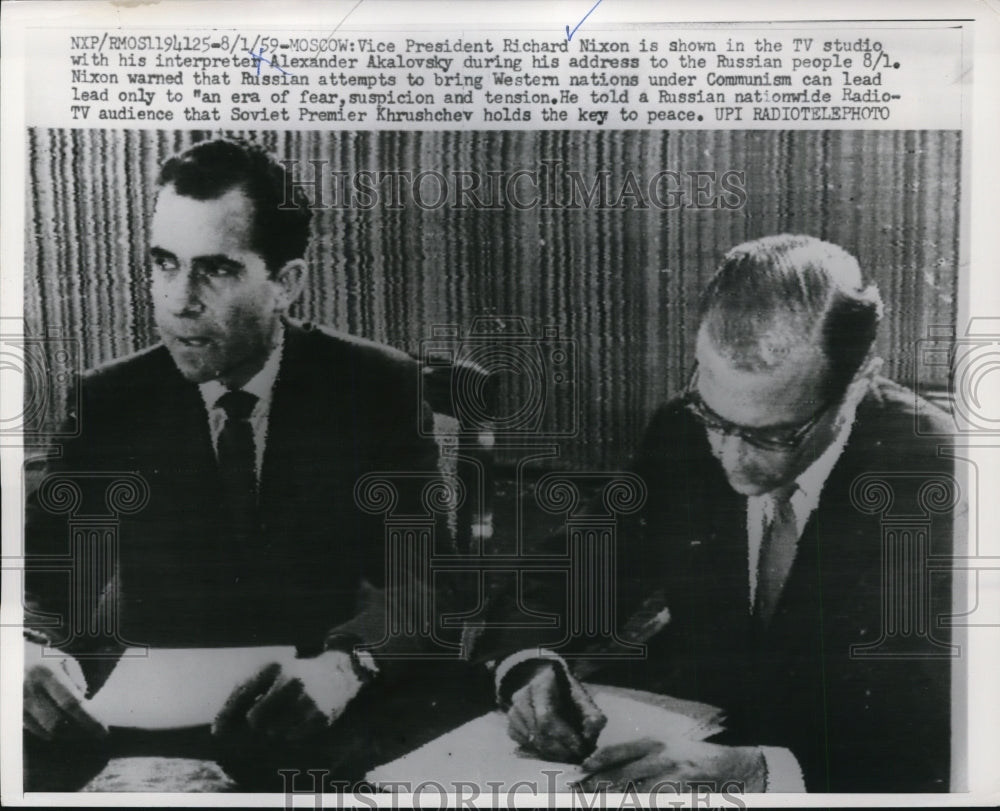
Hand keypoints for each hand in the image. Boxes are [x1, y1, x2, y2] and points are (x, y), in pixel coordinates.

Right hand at [23, 641, 109, 790]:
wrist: (14, 658)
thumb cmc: (46, 660)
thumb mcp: (66, 661)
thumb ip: (77, 680)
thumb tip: (85, 704)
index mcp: (47, 672)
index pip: (71, 703)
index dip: (88, 719)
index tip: (102, 731)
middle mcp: (30, 688)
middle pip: (57, 721)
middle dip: (77, 730)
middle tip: (91, 730)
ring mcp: (19, 702)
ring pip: (45, 729)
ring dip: (65, 733)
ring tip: (78, 728)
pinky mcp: (14, 711)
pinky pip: (34, 730)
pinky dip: (50, 732)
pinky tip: (61, 727)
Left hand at [211, 651, 367, 787]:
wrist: (337, 673)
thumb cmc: (294, 675)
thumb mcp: (271, 672)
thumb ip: (243, 693)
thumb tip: (218, 728)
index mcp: (274, 668)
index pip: (242, 696)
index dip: (226, 717)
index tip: (217, 733)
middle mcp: (291, 682)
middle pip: (255, 720)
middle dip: (256, 723)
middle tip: (264, 718)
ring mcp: (306, 700)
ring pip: (273, 731)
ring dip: (276, 727)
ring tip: (288, 712)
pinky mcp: (319, 716)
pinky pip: (291, 737)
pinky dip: (292, 731)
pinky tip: (301, 716)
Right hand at [506, 661, 606, 762]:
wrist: (542, 680)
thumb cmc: (564, 690)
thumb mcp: (580, 695)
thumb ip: (591, 713)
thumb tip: (591, 733)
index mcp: (541, 684)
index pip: (547, 716)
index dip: (564, 736)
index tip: (580, 748)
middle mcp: (522, 696)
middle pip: (538, 732)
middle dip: (559, 749)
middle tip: (575, 756)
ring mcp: (513, 710)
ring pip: (531, 740)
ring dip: (551, 752)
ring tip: (567, 753)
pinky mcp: (510, 723)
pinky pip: (523, 744)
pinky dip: (538, 750)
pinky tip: (551, 747)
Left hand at [576, 737, 766, 792]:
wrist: (734, 768)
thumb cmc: (693, 761)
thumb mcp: (665, 750)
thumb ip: (639, 757)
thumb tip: (604, 768)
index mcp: (654, 743)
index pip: (617, 752)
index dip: (596, 762)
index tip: (579, 771)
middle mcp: (661, 756)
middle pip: (621, 775)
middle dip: (597, 786)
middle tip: (579, 793)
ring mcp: (672, 776)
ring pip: (635, 793)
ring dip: (616, 799)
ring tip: (595, 802)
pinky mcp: (682, 793)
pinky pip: (654, 801)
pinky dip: (640, 803)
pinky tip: (630, 803)